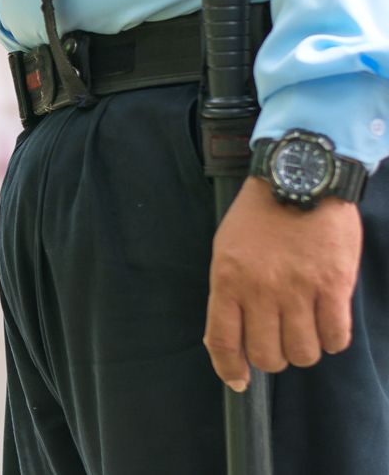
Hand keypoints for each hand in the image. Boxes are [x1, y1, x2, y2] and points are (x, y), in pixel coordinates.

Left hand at [203, 176, 362, 391]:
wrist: (300, 178)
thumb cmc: (259, 215)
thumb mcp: (226, 249)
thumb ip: (226, 292)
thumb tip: (226, 338)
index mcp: (228, 279)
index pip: (223, 340)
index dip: (229, 368)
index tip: (239, 380)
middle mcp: (260, 289)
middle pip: (267, 355)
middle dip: (273, 357)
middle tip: (279, 341)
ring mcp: (298, 289)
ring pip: (303, 352)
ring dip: (304, 349)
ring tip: (304, 329)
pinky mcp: (334, 285)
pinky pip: (336, 338)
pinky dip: (332, 339)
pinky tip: (327, 323)